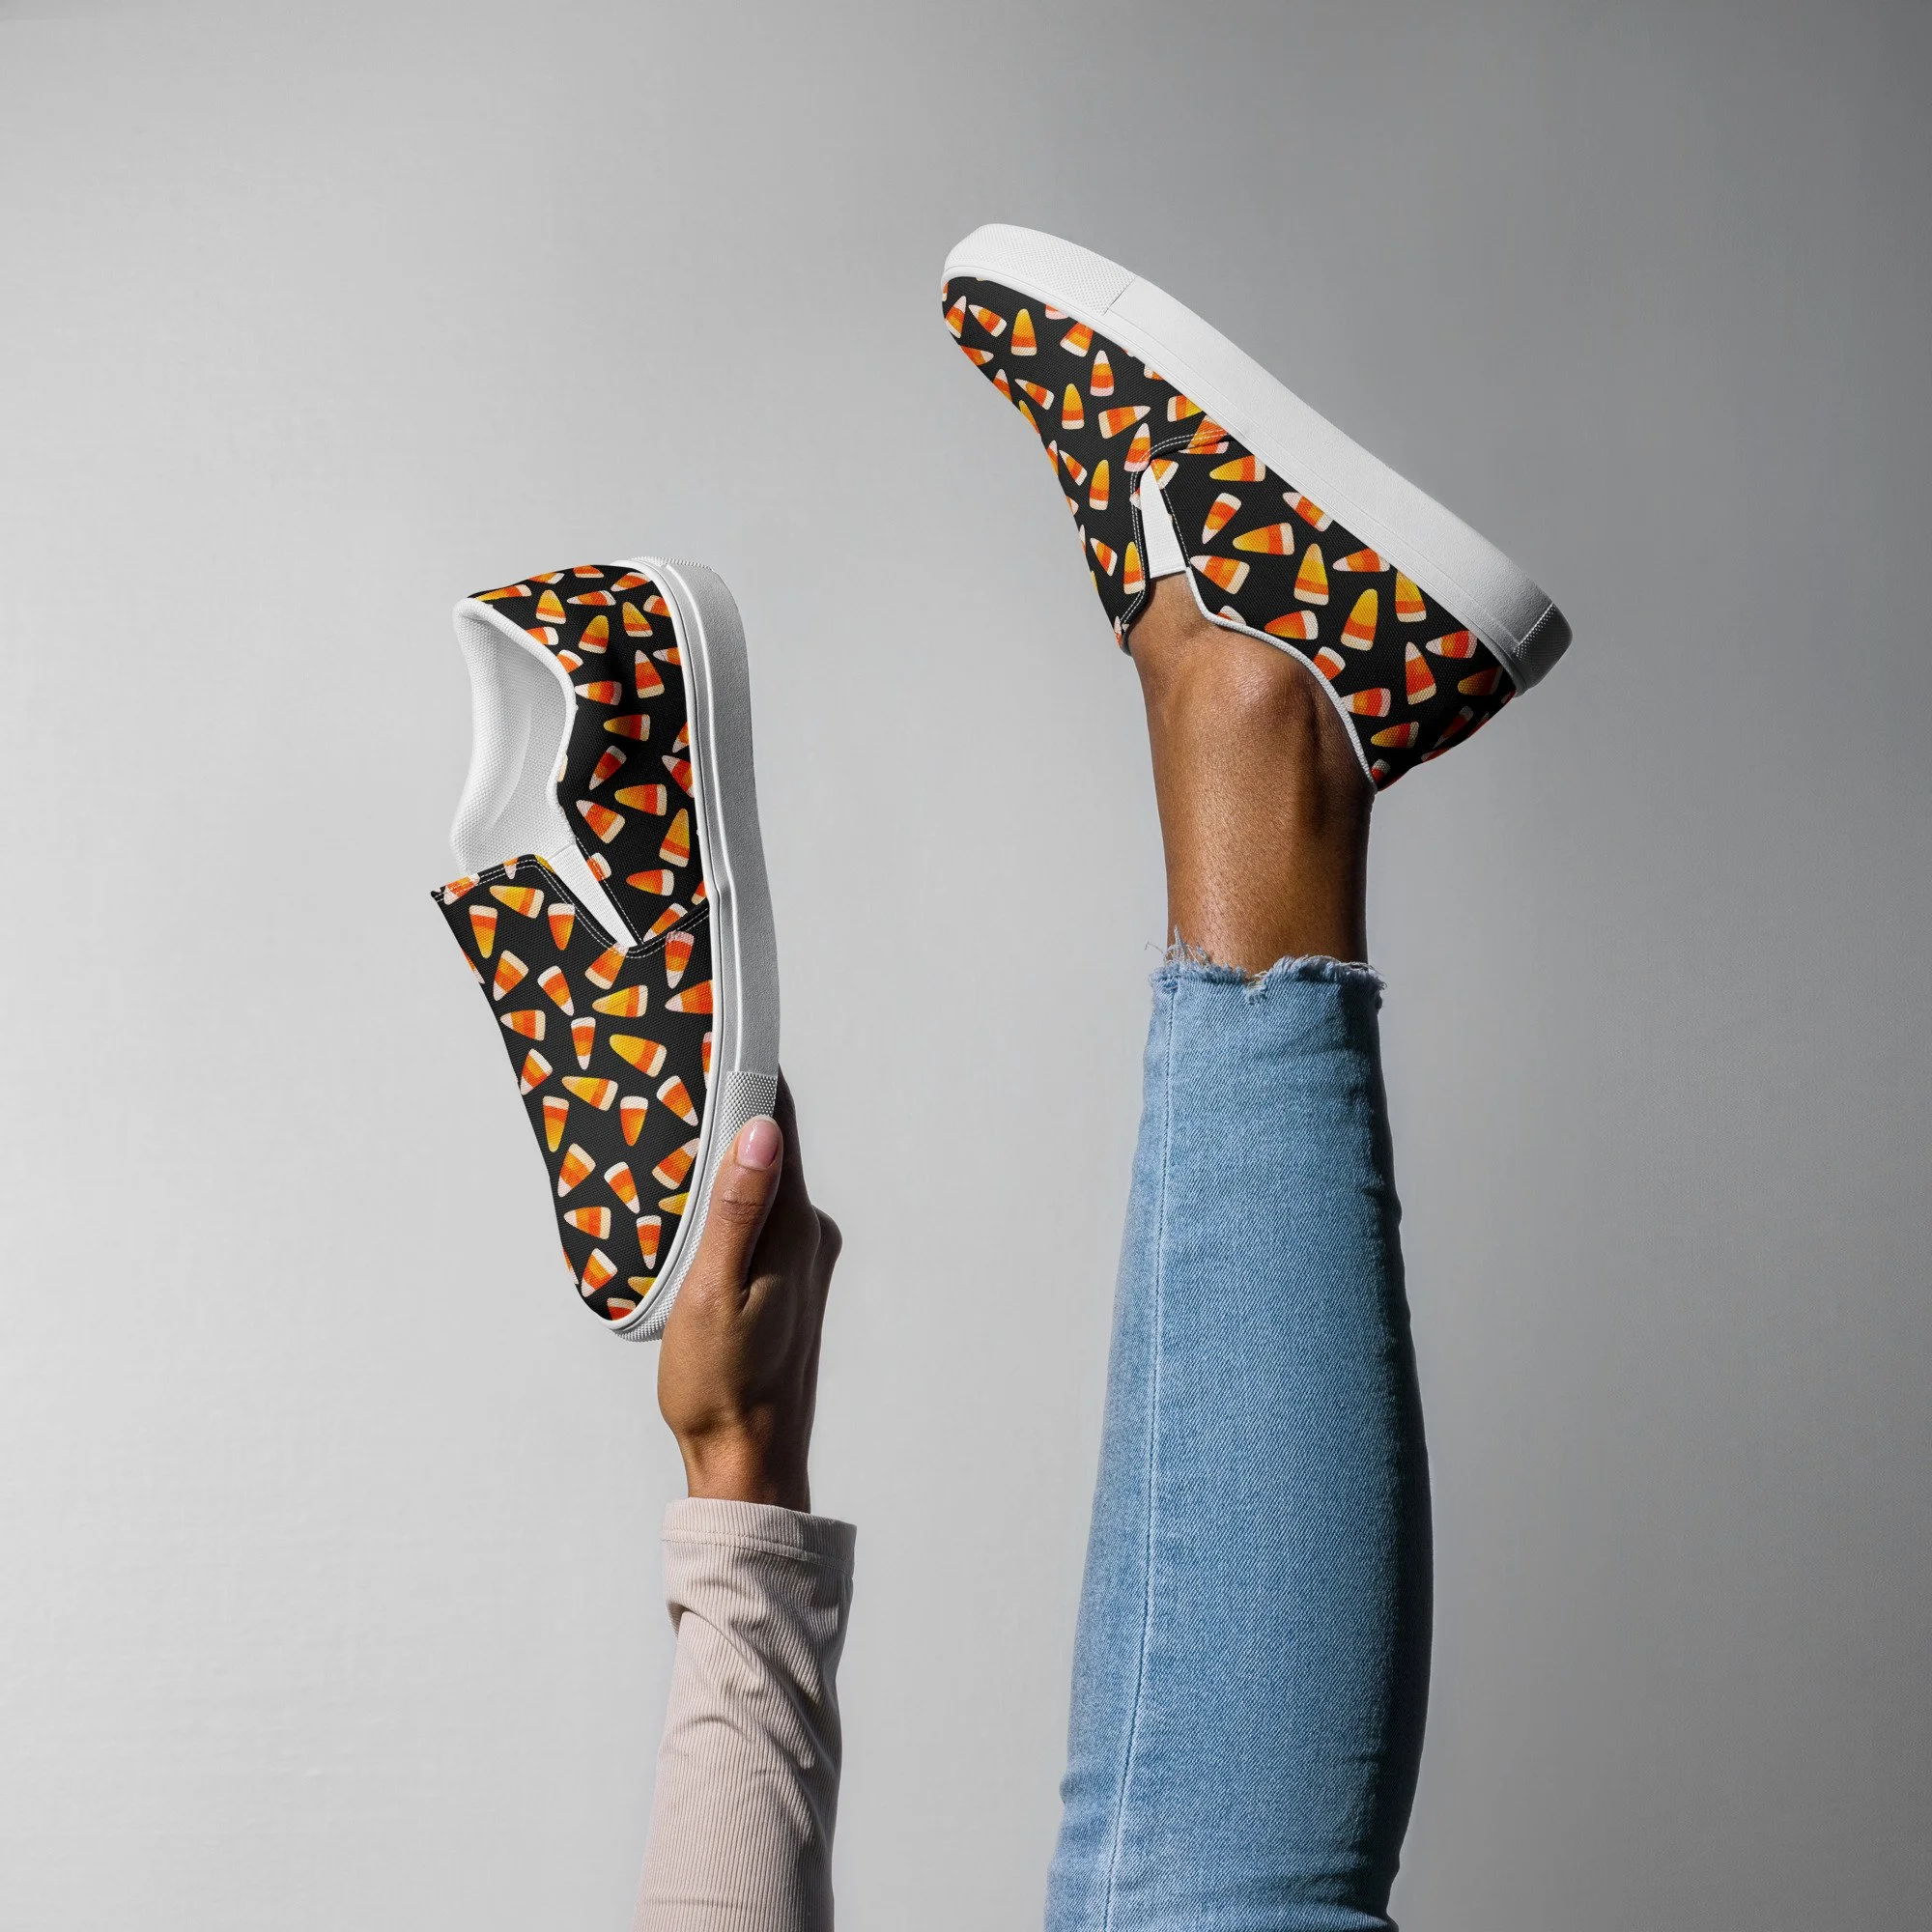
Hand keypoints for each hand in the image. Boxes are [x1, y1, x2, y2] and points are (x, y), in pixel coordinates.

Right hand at [658, 1078, 839, 1512]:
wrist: (750, 1462)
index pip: (780, 1125)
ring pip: (765, 1186)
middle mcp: (812, 1235)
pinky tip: (694, 1207)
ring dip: (728, 1159)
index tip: (714, 1035)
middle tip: (676, 1077)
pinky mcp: (792, 1284)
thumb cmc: (722, 1386)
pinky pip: (762, 1219)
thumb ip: (737, 1210)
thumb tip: (765, 1130)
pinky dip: (732, 1201)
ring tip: (675, 1133)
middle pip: (772, 1149)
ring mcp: (805, 1260)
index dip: (750, 1076)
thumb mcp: (712, 1293)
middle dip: (731, 1111)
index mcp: (797, 1228)